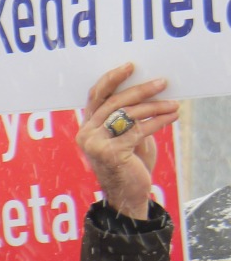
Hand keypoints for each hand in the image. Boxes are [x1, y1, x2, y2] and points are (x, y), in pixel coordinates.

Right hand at [78, 62, 178, 220]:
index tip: (131, 66)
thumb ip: (127, 116)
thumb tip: (147, 87)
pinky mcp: (110, 154)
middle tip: (162, 82)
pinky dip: (158, 122)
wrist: (127, 194)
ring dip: (155, 107)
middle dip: (141, 90)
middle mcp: (86, 134)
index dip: (112, 79)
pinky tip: (172, 117)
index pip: (96, 96)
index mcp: (87, 127)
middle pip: (114, 103)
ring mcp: (95, 145)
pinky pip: (138, 130)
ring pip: (128, 115)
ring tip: (173, 104)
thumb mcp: (126, 135)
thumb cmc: (129, 162)